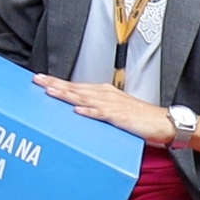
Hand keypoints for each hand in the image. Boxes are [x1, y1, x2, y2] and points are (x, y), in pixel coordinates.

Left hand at [35, 76, 172, 146]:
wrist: (162, 122)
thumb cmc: (139, 116)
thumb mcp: (114, 108)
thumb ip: (96, 107)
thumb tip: (77, 108)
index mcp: (103, 92)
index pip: (76, 86)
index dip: (57, 81)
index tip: (40, 78)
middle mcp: (105, 95)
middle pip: (76, 89)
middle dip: (56, 84)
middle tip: (37, 79)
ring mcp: (112, 106)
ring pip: (85, 99)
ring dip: (67, 94)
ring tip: (51, 91)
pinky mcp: (120, 117)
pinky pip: (102, 114)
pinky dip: (90, 112)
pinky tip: (78, 110)